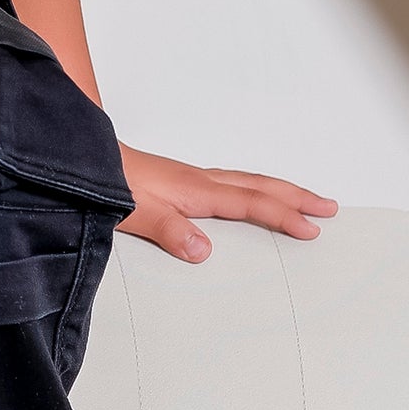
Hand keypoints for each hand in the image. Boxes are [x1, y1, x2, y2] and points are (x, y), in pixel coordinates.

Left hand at [118, 144, 335, 264]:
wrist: (80, 158)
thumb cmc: (103, 182)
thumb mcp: (133, 213)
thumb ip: (168, 231)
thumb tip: (204, 251)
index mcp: (195, 190)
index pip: (251, 204)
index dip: (284, 216)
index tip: (313, 228)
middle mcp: (198, 181)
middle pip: (259, 186)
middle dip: (296, 197)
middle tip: (328, 206)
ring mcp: (189, 179)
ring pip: (246, 182)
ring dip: (278, 190)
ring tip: (301, 200)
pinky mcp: (178, 181)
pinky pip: (229, 184)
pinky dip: (252, 190)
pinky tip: (248, 198)